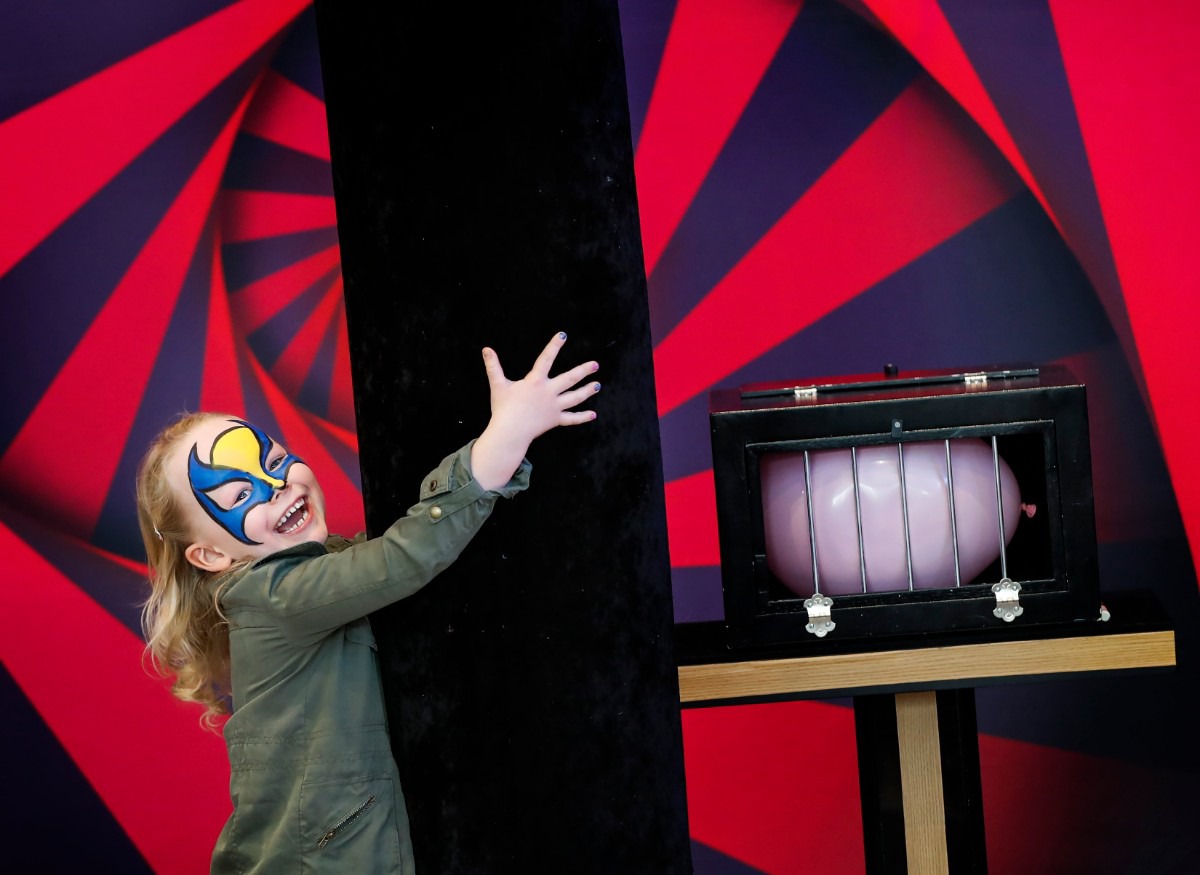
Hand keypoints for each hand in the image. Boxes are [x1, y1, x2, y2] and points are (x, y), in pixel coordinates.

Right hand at [471, 332, 598, 490]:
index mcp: (535, 382)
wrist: (510, 432)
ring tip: (598, 385)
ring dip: (587, 391)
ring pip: (574, 398)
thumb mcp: (498, 385)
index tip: (563, 335)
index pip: (546, 359)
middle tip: (595, 364)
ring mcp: (554, 407)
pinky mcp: (555, 420)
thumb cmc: (504, 408)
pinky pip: (571, 419)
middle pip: (569, 379)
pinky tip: (593, 415)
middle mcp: (548, 393)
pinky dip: (582, 417)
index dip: (554, 346)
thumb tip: (486, 349)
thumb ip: (493, 366)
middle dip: (583, 371)